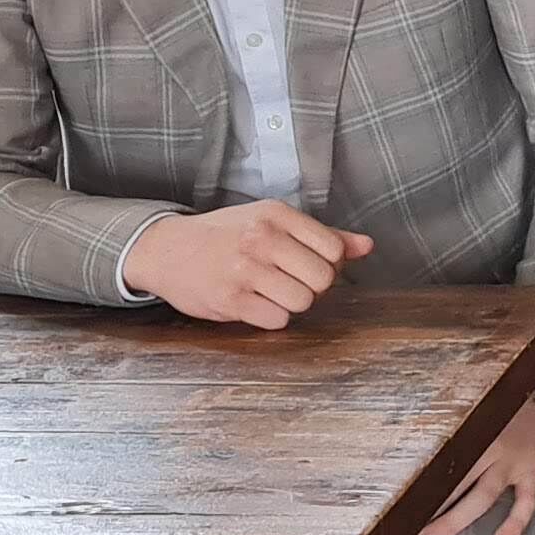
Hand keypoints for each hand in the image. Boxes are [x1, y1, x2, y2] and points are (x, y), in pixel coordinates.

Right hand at [124, 201, 373, 328]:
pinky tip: (253, 303)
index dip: (327, 264)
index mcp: (276, 215)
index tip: (306, 264)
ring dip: (291, 303)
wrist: (167, 250)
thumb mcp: (272, 222)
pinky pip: (277, 320)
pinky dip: (271, 317)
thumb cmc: (225, 235)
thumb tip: (367, 246)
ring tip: (269, 291)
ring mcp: (244, 269)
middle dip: (311, 287)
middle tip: (287, 281)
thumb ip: (322, 234)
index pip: (334, 248)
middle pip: (323, 279)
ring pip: (303, 302)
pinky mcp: (230, 299)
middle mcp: (260, 238)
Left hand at [417, 402, 534, 534]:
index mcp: (471, 432)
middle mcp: (490, 448)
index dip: (417, 483)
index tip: (398, 502)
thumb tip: (415, 444)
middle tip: (405, 528)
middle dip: (428, 507)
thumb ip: (452, 430)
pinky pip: (527, 503)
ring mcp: (514, 462)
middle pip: (454, 481)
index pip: (439, 462)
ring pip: (482, 495)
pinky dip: (514, 524)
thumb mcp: (474, 411)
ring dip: (455, 519)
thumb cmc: (504, 406)